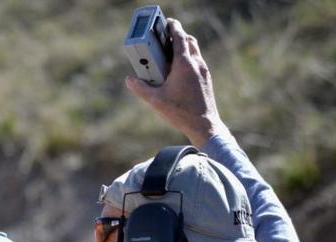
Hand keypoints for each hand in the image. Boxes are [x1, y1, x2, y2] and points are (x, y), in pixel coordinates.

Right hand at [125, 19, 225, 147]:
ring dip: (183, 47)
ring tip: (169, 54)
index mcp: (184, 64)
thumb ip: (141, 88)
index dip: (172, 27)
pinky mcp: (206, 79)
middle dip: (177, 36)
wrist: (204, 124)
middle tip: (165, 38)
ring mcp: (203, 71)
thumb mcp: (155, 100)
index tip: (166, 22)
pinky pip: (196, 62)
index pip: (179, 37)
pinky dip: (187, 59)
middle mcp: (196, 64)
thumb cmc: (180, 112)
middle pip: (189, 41)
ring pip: (194, 51)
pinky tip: (177, 71)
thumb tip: (130, 80)